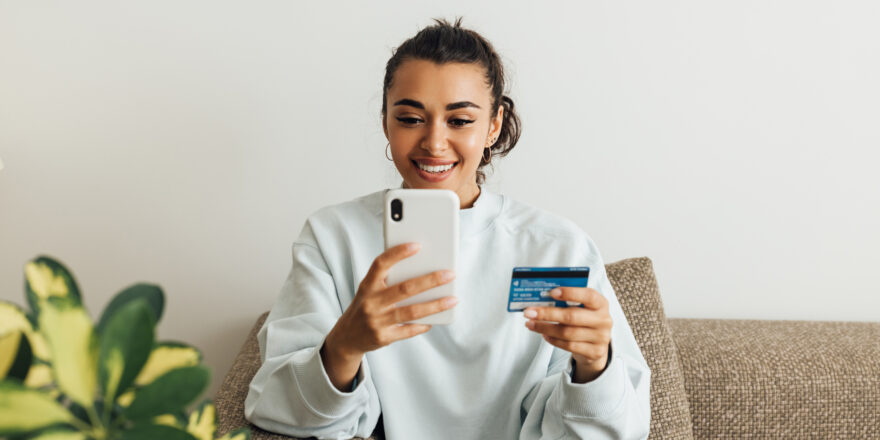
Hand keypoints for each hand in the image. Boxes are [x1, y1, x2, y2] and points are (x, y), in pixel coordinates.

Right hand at [324, 242, 457, 360]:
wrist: (347, 337)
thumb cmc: (366, 306)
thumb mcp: (369, 290)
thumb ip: (388, 280)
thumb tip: (422, 269)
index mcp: (367, 286)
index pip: (380, 264)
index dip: (397, 253)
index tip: (417, 245)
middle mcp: (371, 302)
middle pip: (405, 288)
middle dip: (430, 280)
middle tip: (450, 274)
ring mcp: (377, 321)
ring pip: (412, 311)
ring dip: (435, 305)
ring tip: (453, 299)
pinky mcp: (384, 337)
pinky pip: (409, 330)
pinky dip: (424, 324)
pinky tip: (436, 319)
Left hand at [523, 287, 611, 382]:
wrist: (597, 345)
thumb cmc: (585, 320)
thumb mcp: (582, 308)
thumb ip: (568, 301)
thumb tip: (542, 297)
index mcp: (601, 303)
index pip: (588, 295)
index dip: (570, 293)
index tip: (551, 292)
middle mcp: (603, 320)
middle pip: (572, 316)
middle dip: (547, 314)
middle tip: (529, 312)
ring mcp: (600, 338)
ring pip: (567, 333)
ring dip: (545, 328)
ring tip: (531, 324)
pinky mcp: (594, 352)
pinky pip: (569, 346)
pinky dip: (553, 340)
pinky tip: (544, 335)